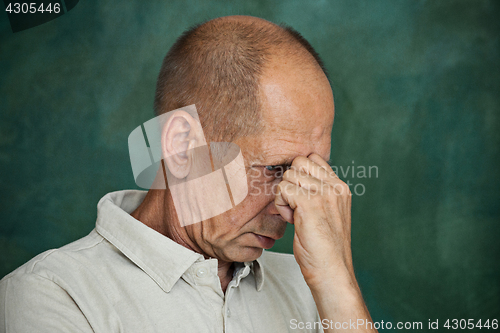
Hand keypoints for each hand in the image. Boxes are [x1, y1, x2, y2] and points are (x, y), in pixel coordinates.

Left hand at [274, 153, 353, 287]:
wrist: (331, 271)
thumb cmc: (324, 247)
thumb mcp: (326, 212)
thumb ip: (317, 193)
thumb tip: (293, 179)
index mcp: (340, 187)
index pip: (313, 158)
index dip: (300, 174)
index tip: (300, 196)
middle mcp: (335, 186)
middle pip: (298, 162)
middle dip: (291, 182)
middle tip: (296, 206)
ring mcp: (324, 193)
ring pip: (288, 175)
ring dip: (284, 195)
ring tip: (294, 215)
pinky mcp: (310, 203)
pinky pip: (283, 189)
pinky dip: (281, 204)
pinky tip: (291, 219)